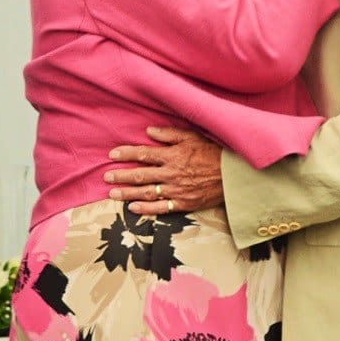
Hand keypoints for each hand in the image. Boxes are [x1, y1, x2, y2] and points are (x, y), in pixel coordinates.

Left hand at [105, 127, 224, 214]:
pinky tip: (132, 208)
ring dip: (127, 193)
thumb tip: (149, 131)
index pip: (143, 154)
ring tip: (112, 193)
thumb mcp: (193, 137)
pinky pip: (161, 208)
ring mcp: (176, 190)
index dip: (126, 153)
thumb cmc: (213, 153)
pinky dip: (146, 209)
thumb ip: (170, 134)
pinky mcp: (183, 203)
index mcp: (173, 155)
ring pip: (146, 192)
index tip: (112, 154)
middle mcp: (171, 173)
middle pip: (140, 174)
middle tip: (106, 176)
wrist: (233, 176)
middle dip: (121, 175)